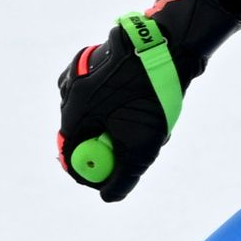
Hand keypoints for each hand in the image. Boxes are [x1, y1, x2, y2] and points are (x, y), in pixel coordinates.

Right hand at [55, 0, 239, 201]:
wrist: (171, 43)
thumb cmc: (153, 95)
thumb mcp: (142, 145)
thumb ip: (122, 177)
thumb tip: (107, 198)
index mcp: (75, 110)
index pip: (70, 154)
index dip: (90, 171)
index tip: (108, 177)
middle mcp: (70, 90)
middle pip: (81, 133)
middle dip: (107, 145)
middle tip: (135, 147)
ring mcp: (79, 71)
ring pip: (93, 113)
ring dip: (116, 122)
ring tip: (147, 117)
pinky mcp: (93, 59)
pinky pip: (100, 92)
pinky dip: (117, 101)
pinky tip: (141, 95)